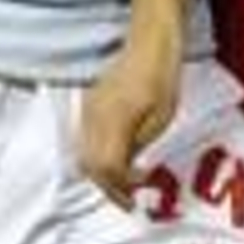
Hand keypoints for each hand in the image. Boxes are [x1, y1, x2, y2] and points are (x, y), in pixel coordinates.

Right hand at [78, 37, 180, 206]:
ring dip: (100, 174)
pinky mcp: (87, 106)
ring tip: (121, 185)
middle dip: (107, 187)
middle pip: (90, 165)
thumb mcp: (160, 118)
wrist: (148, 44)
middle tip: (126, 200)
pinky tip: (114, 160)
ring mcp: (87, 111)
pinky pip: (84, 140)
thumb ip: (138, 145)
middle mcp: (93, 118)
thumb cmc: (160, 76)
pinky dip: (96, 157)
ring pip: (83, 154)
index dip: (119, 188)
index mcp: (113, 122)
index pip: (106, 167)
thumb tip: (127, 171)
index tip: (133, 199)